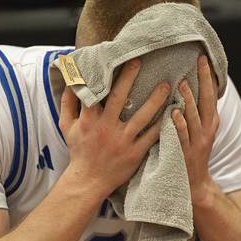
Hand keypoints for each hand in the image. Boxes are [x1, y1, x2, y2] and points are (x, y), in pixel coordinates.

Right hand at [59, 59, 170, 197]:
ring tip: (167, 86)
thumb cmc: (79, 152)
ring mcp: (122, 141)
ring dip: (155, 100)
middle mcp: (106, 128)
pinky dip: (163, 125)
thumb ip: (67, 103)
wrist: (88, 181)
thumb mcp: (66, 127)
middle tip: (142, 60)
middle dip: (130, 78)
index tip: (114, 58)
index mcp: (89, 119)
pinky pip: (152, 137)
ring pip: (142, 116)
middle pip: (119, 98)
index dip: (105, 73)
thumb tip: (69, 81)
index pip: (97, 91)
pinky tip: (174, 113)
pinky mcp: (135, 153)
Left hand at [173, 55, 220, 207]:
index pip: (211, 94)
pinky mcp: (185, 153)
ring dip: (189, 100)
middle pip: (207, 101)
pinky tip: (172, 112)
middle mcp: (207, 130)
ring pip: (194, 117)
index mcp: (211, 122)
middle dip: (204, 80)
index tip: (204, 58)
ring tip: (182, 83)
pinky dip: (178, 124)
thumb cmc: (192, 152)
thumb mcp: (199, 130)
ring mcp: (197, 142)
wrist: (194, 184)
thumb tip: (186, 86)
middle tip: (199, 61)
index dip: (208, 76)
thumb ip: (195, 111)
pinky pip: (181, 136)